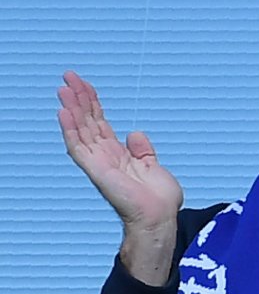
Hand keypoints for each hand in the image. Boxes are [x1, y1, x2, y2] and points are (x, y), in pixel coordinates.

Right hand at [57, 71, 183, 283]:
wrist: (160, 217)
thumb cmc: (159, 199)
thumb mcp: (153, 165)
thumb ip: (143, 149)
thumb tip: (134, 133)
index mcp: (118, 155)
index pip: (100, 123)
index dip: (92, 104)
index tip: (84, 85)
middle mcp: (105, 157)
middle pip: (87, 122)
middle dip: (78, 99)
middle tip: (68, 76)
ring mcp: (99, 163)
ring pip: (80, 130)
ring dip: (72, 108)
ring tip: (64, 87)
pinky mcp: (96, 170)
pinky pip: (79, 147)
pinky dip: (70, 130)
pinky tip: (64, 113)